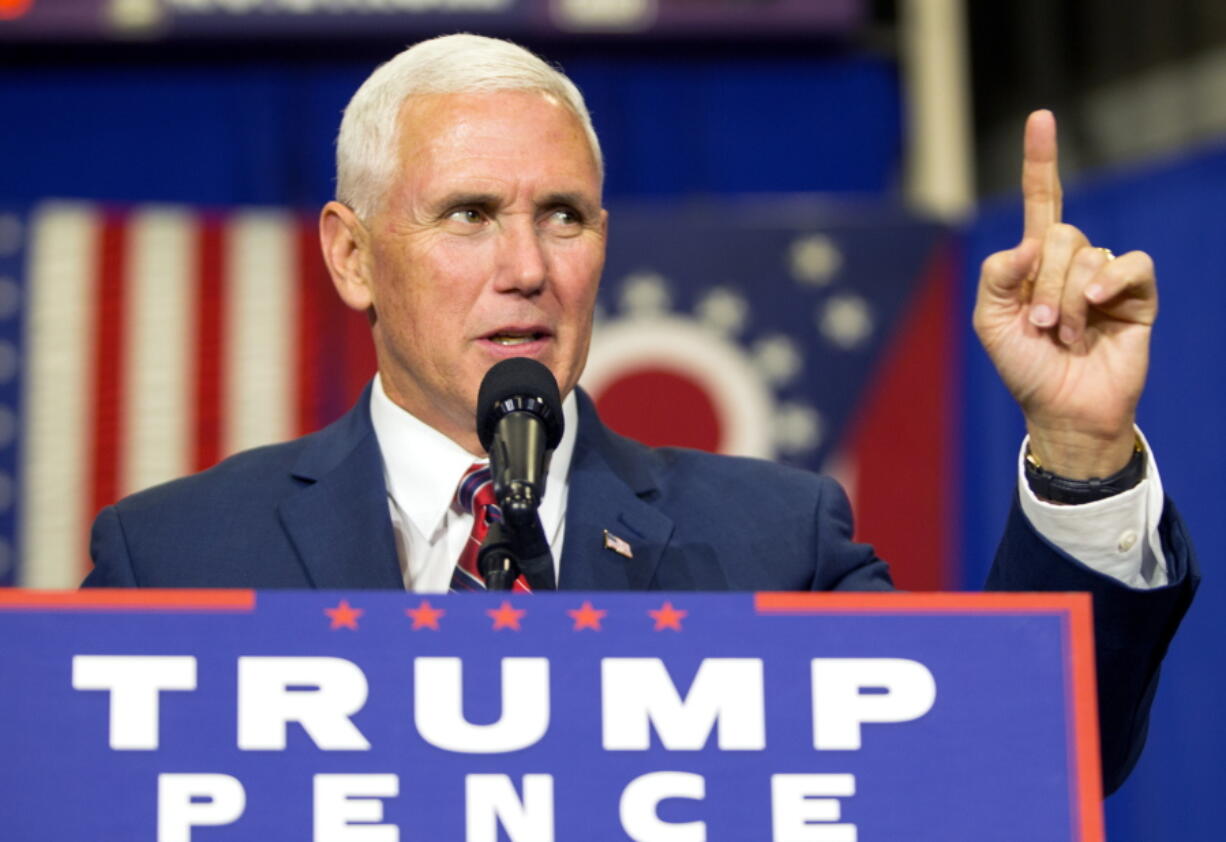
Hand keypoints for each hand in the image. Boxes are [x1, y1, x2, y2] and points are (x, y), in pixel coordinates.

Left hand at [973, 110, 1156, 478]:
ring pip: (1088, 253)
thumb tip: (1028, 244)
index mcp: (1034, 262)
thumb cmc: (1024, 368)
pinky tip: (1099, 303)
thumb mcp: (990, 322)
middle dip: (1044, 283)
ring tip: (1066, 336)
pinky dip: (1111, 279)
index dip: (1040, 161)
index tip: (1041, 118)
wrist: (1062, 409)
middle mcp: (1071, 262)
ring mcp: (1106, 277)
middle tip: (1042, 326)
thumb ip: (996, 276)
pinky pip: (1130, 263)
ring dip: (1070, 298)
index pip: (1039, 201)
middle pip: (1059, 234)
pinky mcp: (1137, 295)